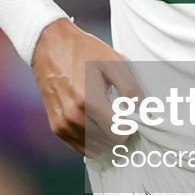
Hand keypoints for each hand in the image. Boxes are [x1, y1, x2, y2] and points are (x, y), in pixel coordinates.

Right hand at [31, 20, 140, 155]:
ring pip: (95, 148)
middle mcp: (73, 117)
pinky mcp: (56, 128)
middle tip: (118, 112)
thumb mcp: (113, 63)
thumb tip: (146, 114)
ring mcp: (63, 124)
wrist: (49, 46)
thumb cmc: (84, 52)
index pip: (120, 135)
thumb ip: (131, 90)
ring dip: (105, 137)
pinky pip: (81, 148)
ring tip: (105, 114)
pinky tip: (94, 122)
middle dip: (118, 131)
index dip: (129, 126)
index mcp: (89, 101)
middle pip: (109, 143)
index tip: (129, 113)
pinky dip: (92, 140)